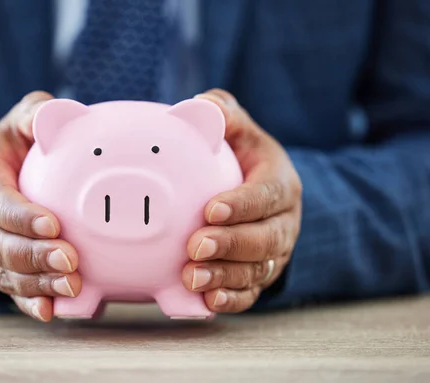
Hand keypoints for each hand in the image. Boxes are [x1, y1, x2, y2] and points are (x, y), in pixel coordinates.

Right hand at [0, 91, 80, 321]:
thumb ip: (35, 114)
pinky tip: (52, 313)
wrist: (0, 179)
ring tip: (72, 287)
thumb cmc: (18, 147)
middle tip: (69, 260)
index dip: (20, 216)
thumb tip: (54, 112)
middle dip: (33, 255)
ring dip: (37, 283)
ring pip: (4, 272)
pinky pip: (10, 290)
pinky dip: (30, 303)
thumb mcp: (22, 122)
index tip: (53, 224)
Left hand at [182, 89, 301, 312]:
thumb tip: (199, 104)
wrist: (260, 195)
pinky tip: (207, 302)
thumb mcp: (241, 133)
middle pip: (265, 239)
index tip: (210, 209)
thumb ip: (224, 114)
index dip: (242, 204)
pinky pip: (251, 293)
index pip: (266, 195)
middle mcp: (283, 222)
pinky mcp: (261, 275)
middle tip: (196, 246)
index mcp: (281, 184)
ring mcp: (274, 253)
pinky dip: (232, 300)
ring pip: (256, 270)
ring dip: (225, 276)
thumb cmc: (244, 159)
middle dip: (231, 244)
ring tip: (193, 278)